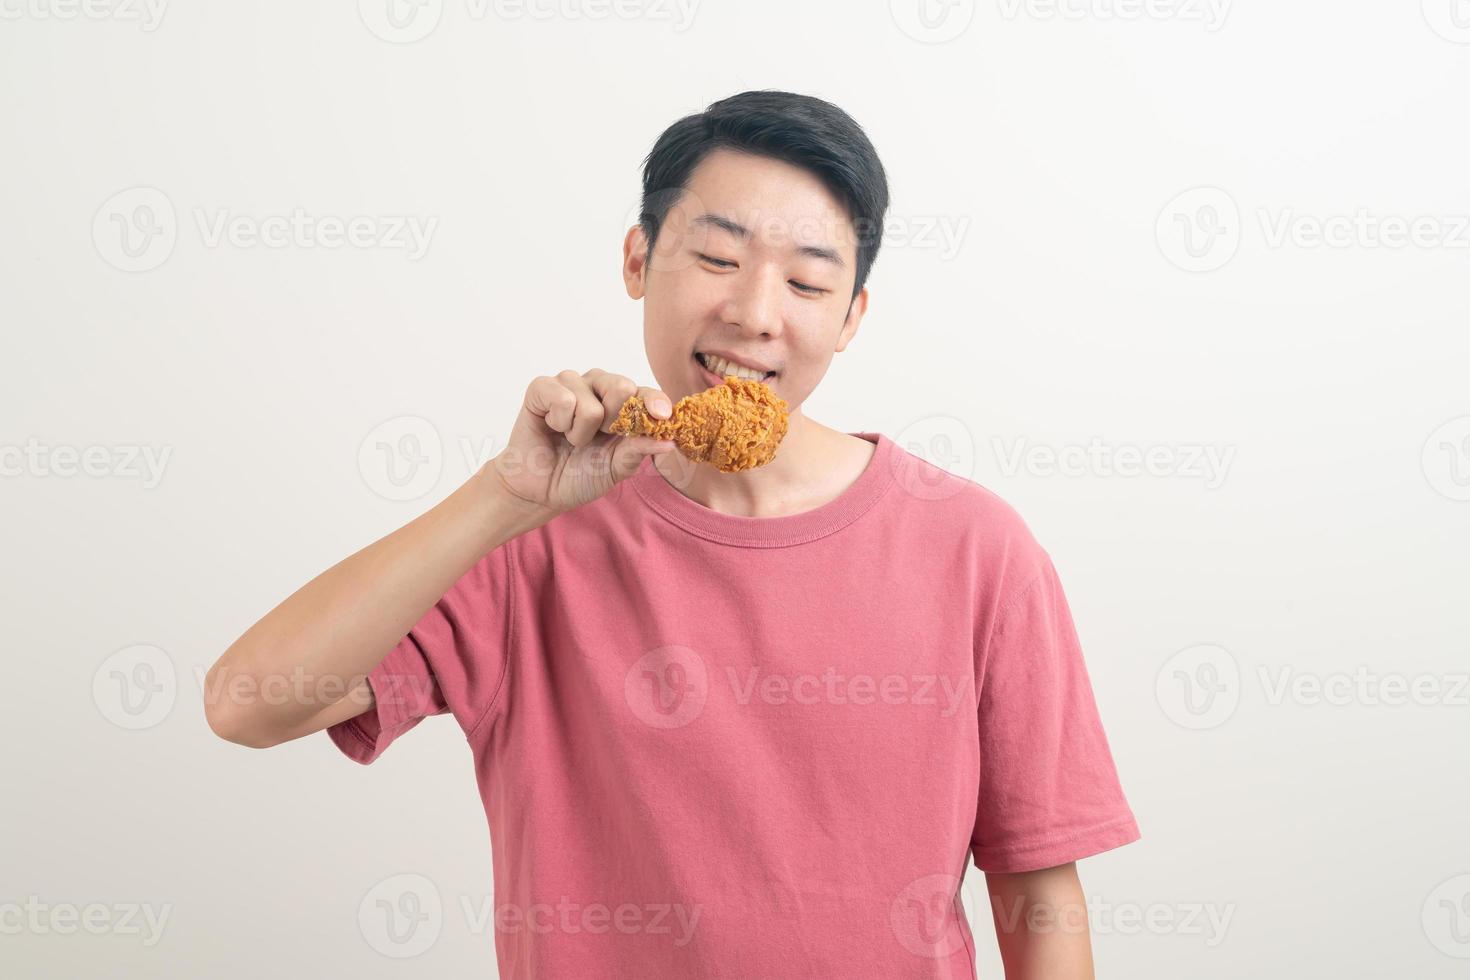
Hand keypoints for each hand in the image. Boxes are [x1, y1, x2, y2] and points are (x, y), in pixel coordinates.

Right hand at [488, 368, 675, 516]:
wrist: (540, 490)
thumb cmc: (579, 474)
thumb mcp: (616, 468)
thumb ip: (639, 450)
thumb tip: (669, 442)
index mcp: (622, 403)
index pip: (644, 393)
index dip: (654, 402)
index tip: (662, 416)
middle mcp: (598, 387)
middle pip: (621, 386)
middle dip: (612, 422)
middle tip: (597, 437)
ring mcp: (570, 383)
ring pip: (589, 404)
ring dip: (580, 433)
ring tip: (570, 438)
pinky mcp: (542, 387)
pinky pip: (562, 398)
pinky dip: (559, 423)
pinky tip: (553, 428)